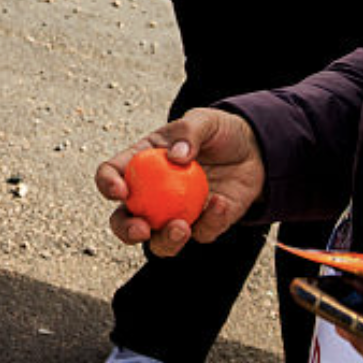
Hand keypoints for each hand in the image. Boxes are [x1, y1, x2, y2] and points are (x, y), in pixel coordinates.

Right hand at [96, 108, 264, 255]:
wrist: (255, 151)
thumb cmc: (220, 132)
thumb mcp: (204, 121)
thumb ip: (189, 133)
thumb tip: (176, 157)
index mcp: (142, 162)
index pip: (112, 173)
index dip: (107, 184)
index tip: (119, 191)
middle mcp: (153, 193)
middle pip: (125, 219)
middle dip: (126, 230)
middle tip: (141, 229)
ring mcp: (177, 213)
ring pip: (159, 241)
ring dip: (165, 241)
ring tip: (180, 228)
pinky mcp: (205, 225)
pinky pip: (202, 234)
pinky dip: (210, 223)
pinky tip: (220, 202)